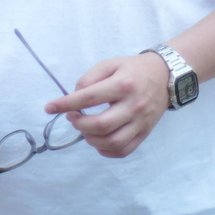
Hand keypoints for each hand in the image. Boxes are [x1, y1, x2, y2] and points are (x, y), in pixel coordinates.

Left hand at [44, 52, 168, 158]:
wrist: (164, 77)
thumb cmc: (132, 69)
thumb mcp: (110, 64)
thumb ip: (90, 78)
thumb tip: (74, 96)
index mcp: (122, 84)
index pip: (89, 97)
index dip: (66, 104)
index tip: (50, 107)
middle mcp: (133, 106)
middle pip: (101, 125)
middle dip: (79, 124)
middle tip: (72, 117)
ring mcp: (140, 123)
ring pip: (112, 142)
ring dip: (90, 139)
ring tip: (84, 129)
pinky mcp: (144, 134)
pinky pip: (123, 150)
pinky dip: (106, 151)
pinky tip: (97, 141)